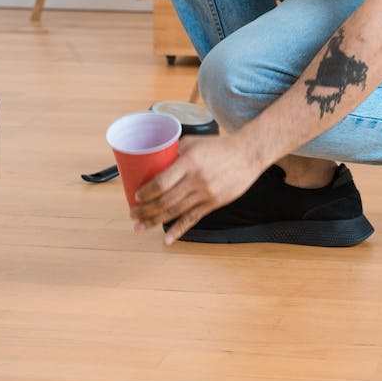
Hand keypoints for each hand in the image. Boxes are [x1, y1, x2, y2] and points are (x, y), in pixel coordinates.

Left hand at [131, 132, 264, 244]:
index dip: (146, 193)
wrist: (248, 155)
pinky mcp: (213, 203)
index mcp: (189, 162)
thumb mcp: (194, 142)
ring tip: (141, 226)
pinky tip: (167, 238)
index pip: (162, 182)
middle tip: (133, 214)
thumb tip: (152, 160)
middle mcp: (196, 180)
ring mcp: (205, 194)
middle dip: (145, 210)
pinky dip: (178, 230)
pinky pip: (192, 219)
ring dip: (155, 221)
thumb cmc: (220, 147)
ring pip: (175, 212)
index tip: (136, 197)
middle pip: (165, 200)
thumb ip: (174, 151)